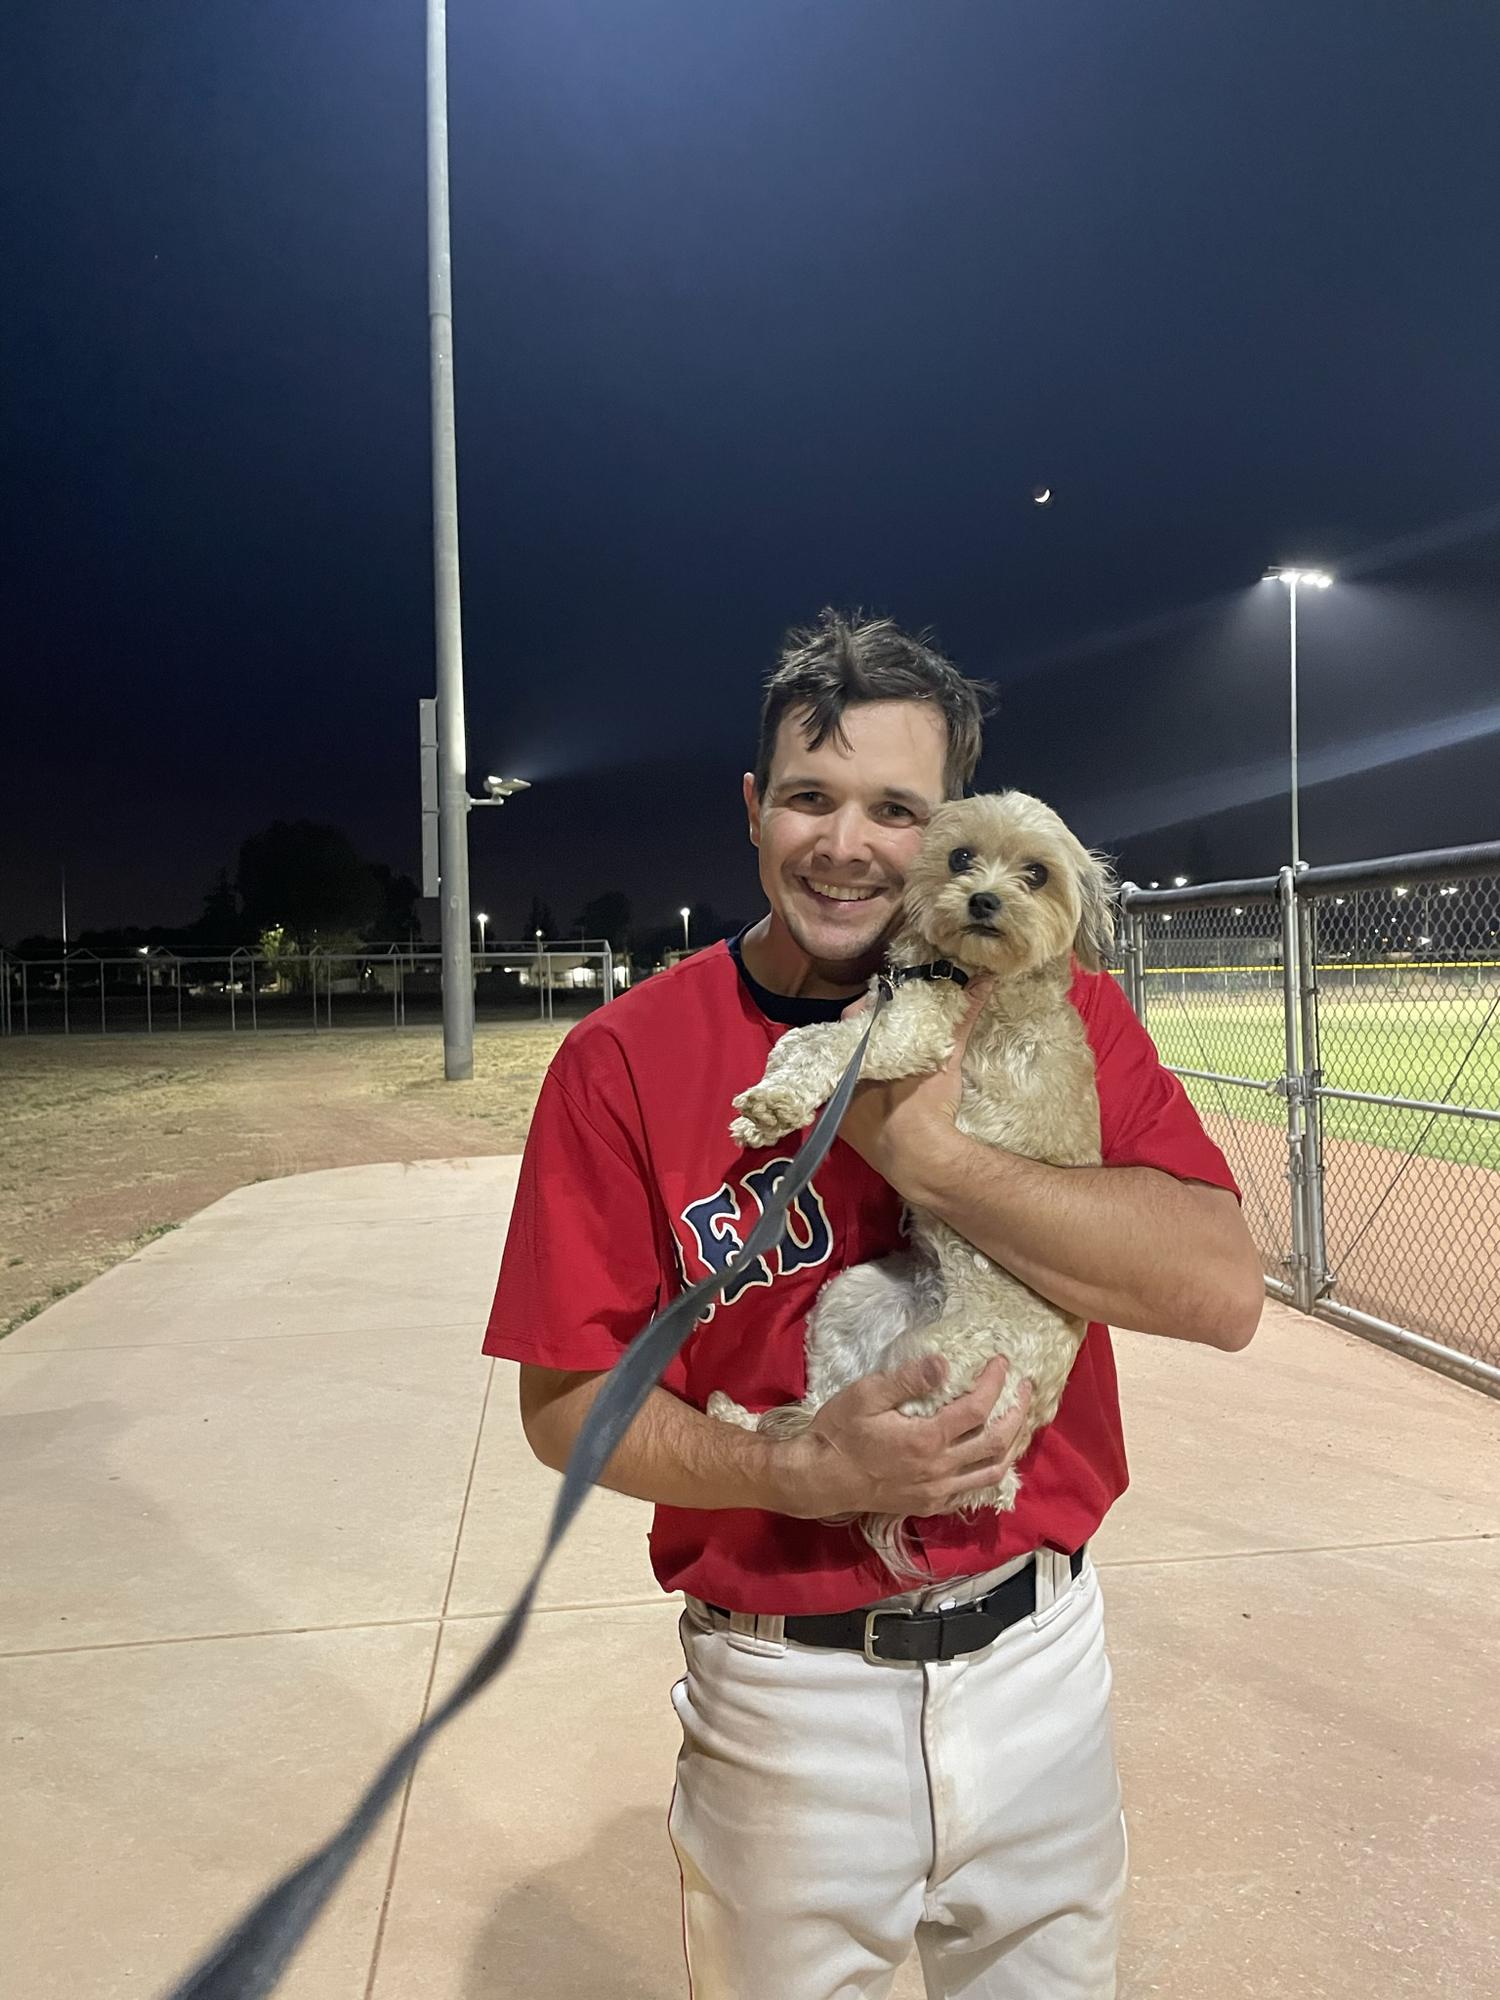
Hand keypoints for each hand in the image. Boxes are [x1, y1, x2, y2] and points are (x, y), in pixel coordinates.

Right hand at [774, 1352, 1032, 1521]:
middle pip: (997, 1442)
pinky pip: (972, 1491)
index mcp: (926, 1440)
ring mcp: (937, 1491)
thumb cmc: (839, 1432)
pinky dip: (990, 1472)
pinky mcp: (930, 1505)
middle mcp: (940, 1469)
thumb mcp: (866, 1395)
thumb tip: (945, 1362)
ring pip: (992, 1471)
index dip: (995, 1383)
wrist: (820, 1478)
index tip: (1003, 1362)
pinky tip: (991, 1456)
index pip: (977, 1409)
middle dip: (1018, 1412)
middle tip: (1024, 1388)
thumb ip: (907, 1380)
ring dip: (1012, 1445)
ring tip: (1017, 1421)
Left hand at [837, 977, 991, 1199]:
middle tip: (889, 1031)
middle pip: (848, 1043)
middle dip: (866, 1036)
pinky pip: (840, 1098)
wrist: (918, 1158)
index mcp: (858, 1051)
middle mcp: (841, 1073)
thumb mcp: (945, 1058)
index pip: (854, 1017)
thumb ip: (960, 1018)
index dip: (870, 1010)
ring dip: (860, 1063)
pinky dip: (854, 1091)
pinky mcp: (840, 1126)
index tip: (887, 1007)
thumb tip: (984, 980)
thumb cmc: (926, 1104)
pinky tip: (874, 1089)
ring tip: (885, 1058)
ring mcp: (837, 1101)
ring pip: (843, 1069)